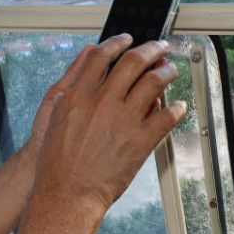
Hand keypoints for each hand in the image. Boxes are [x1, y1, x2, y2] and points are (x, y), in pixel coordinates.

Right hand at [30, 34, 185, 219]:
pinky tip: (179, 107)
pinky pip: (166, 117)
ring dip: (167, 72)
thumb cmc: (57, 162)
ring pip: (154, 83)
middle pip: (133, 62)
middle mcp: (102, 102)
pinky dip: (176, 109)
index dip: (119, 42)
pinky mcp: (140, 141)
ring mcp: (123, 121)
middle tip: (161, 47)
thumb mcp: (54, 115)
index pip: (103, 55)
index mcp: (79, 94)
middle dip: (152, 49)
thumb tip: (87, 57)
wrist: (67, 193)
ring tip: (171, 71)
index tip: (129, 39)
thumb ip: (72, 83)